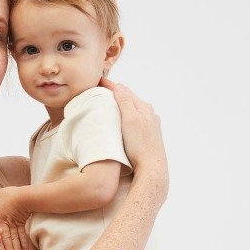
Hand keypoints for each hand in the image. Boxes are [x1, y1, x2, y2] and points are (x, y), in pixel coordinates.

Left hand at [0, 186, 31, 249]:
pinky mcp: (21, 224)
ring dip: (15, 249)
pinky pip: (22, 235)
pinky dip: (24, 243)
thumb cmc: (11, 194)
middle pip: (4, 238)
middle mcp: (4, 222)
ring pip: (13, 239)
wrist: (25, 196)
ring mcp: (13, 224)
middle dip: (6, 249)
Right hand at [99, 77, 168, 201]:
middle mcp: (150, 115)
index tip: (99, 80)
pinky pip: (135, 122)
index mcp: (144, 108)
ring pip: (133, 111)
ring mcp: (150, 127)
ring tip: (110, 106)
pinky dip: (126, 118)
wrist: (151, 168)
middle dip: (117, 94)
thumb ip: (125, 101)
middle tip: (102, 91)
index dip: (111, 85)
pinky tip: (122, 124)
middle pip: (130, 100)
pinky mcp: (148, 137)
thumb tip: (119, 86)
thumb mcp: (130, 119)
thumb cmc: (140, 145)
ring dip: (122, 107)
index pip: (125, 91)